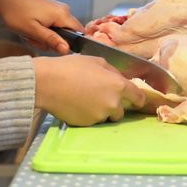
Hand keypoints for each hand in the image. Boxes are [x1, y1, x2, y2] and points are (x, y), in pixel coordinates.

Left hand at [0, 0, 81, 54]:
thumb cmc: (16, 11)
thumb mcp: (32, 30)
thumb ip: (51, 40)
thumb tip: (67, 50)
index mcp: (62, 14)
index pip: (79, 33)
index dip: (69, 44)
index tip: (52, 46)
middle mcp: (63, 10)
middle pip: (66, 34)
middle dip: (50, 41)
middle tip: (33, 38)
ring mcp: (56, 9)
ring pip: (57, 31)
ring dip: (42, 36)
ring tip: (28, 32)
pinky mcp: (50, 9)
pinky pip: (51, 25)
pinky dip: (40, 30)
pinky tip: (29, 27)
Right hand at [33, 55, 147, 125]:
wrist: (48, 83)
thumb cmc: (72, 67)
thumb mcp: (97, 61)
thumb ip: (112, 72)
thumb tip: (119, 79)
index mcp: (119, 85)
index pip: (139, 98)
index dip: (138, 100)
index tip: (136, 101)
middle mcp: (113, 103)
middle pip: (121, 111)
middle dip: (115, 106)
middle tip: (100, 97)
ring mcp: (99, 116)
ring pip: (106, 117)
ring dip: (102, 112)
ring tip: (86, 101)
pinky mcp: (87, 124)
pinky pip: (92, 122)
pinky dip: (88, 116)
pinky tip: (77, 106)